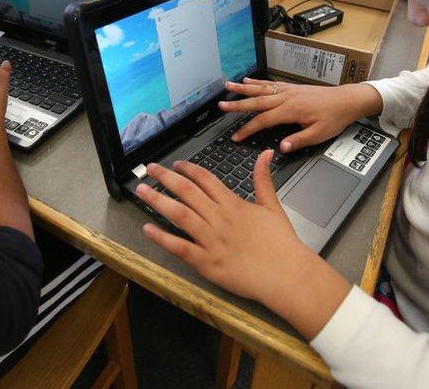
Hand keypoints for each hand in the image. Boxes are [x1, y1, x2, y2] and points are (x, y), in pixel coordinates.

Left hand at [138, 153, 309, 301]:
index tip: (176, 164)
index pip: (206, 180)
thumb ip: (263, 179)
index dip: (188, 169)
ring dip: (158, 201)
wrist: (286, 274)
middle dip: (166, 178)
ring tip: (142, 191)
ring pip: (179, 215)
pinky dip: (162, 238)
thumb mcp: (273, 206)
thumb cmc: (281, 243)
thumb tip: (265, 154)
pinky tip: (147, 229)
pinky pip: (180, 247)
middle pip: (187, 192)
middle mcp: (219, 219)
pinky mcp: (207, 263)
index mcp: (234, 205)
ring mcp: (211, 240)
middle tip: (150, 169)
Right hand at [219, 78, 381, 152]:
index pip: (263, 121)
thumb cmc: (334, 118)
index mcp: (290, 110)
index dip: (248, 129)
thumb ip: (298, 140)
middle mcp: (286, 97)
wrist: (347, 100)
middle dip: (237, 104)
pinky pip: (270, 84)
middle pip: (257, 101)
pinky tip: (248, 81)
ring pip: (261, 89)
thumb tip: (280, 148)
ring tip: (227, 86)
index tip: (236, 137)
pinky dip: (257, 82)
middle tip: (221, 106)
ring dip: (243, 89)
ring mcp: (288, 91)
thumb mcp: (319, 134)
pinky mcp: (292, 88)